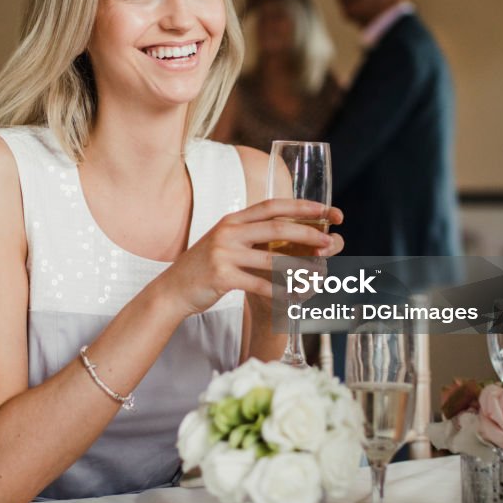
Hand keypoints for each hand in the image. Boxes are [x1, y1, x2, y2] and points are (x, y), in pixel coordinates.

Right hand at [155, 199, 343, 316]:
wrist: (173, 289)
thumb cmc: (205, 267)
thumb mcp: (225, 241)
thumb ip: (250, 234)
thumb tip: (288, 232)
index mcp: (233, 219)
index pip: (273, 205)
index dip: (302, 206)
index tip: (327, 210)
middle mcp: (229, 231)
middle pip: (276, 228)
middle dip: (307, 233)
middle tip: (329, 241)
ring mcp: (224, 253)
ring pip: (272, 259)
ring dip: (299, 267)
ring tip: (319, 273)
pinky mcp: (222, 276)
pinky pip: (259, 284)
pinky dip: (279, 292)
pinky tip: (294, 297)